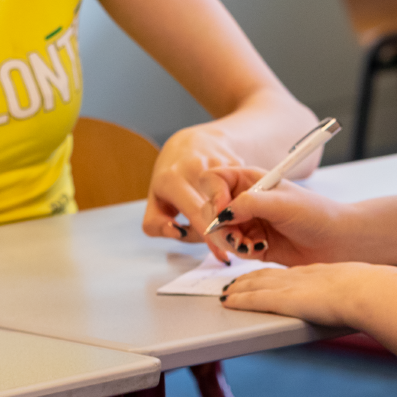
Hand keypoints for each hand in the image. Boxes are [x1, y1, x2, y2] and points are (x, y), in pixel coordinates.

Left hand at [142, 124, 245, 260]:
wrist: (193, 142)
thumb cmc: (173, 176)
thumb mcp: (155, 199)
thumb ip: (156, 224)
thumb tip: (176, 232)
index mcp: (172, 179)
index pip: (195, 213)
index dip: (210, 236)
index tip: (223, 254)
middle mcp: (195, 169)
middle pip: (217, 209)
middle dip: (228, 229)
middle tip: (234, 244)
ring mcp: (217, 162)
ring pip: (231, 201)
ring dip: (234, 215)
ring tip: (230, 221)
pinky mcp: (234, 161)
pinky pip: (242, 190)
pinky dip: (240, 202)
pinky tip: (235, 204)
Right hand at [203, 166, 355, 265]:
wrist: (334, 241)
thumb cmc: (315, 214)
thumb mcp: (281, 203)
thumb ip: (248, 204)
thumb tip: (221, 214)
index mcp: (250, 179)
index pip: (213, 180)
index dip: (213, 195)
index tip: (223, 212)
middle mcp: (245, 199)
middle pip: (211, 209)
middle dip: (219, 225)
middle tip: (237, 236)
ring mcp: (247, 221)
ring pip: (218, 232)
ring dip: (230, 241)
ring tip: (251, 244)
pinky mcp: (251, 242)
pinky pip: (231, 248)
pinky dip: (240, 251)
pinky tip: (259, 249)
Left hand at [221, 261, 396, 326]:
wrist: (366, 291)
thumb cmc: (368, 291)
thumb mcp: (355, 288)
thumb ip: (346, 292)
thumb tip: (354, 300)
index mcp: (316, 273)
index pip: (285, 273)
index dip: (269, 274)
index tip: (258, 275)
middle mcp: (299, 276)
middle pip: (266, 275)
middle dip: (247, 278)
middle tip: (233, 281)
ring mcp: (291, 287)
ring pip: (256, 284)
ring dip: (238, 287)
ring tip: (226, 290)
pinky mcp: (285, 300)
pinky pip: (255, 298)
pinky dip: (239, 299)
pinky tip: (228, 300)